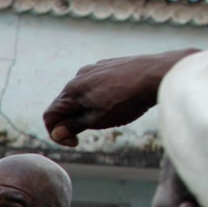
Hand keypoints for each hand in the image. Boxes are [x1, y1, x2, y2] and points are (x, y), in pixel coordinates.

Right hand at [43, 49, 194, 146]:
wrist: (157, 74)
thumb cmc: (127, 100)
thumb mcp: (97, 120)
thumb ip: (74, 125)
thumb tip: (57, 132)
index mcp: (71, 90)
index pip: (50, 115)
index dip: (56, 133)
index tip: (74, 142)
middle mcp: (79, 76)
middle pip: (66, 103)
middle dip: (73, 120)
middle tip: (94, 129)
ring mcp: (96, 67)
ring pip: (83, 93)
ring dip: (88, 107)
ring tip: (111, 114)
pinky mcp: (111, 64)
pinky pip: (98, 83)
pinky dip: (101, 95)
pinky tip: (120, 100)